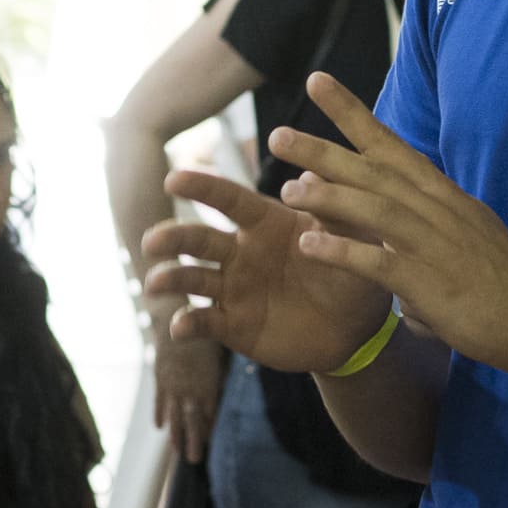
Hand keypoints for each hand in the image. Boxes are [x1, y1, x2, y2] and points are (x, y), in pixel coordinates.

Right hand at [143, 171, 389, 374]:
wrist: (354, 331)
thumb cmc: (353, 273)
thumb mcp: (353, 239)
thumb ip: (332, 210)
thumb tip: (310, 176)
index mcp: (264, 222)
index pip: (229, 200)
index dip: (202, 188)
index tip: (173, 179)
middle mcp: (240, 251)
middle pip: (200, 238)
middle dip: (174, 237)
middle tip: (153, 241)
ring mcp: (233, 288)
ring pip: (193, 278)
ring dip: (171, 278)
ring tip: (154, 284)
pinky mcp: (233, 325)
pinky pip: (204, 322)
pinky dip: (187, 324)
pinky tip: (178, 328)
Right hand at [150, 329, 224, 462]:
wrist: (173, 315)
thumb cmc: (202, 333)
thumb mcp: (217, 353)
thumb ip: (220, 374)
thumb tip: (224, 391)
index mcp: (207, 380)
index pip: (210, 411)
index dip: (210, 427)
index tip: (210, 442)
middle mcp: (189, 384)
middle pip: (191, 418)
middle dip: (193, 439)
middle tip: (195, 460)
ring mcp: (172, 382)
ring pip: (173, 413)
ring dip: (175, 433)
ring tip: (176, 451)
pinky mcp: (159, 376)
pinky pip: (158, 398)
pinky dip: (159, 412)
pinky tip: (158, 426)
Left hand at [266, 74, 507, 376]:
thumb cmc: (495, 279)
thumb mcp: (459, 234)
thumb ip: (419, 222)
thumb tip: (386, 228)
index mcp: (441, 194)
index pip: (391, 144)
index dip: (352, 113)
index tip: (316, 80)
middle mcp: (436, 210)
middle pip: (374, 171)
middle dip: (324, 150)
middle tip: (278, 134)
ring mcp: (434, 245)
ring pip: (376, 210)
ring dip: (328, 198)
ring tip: (287, 190)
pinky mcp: (431, 284)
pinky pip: (381, 264)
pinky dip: (344, 253)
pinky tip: (309, 246)